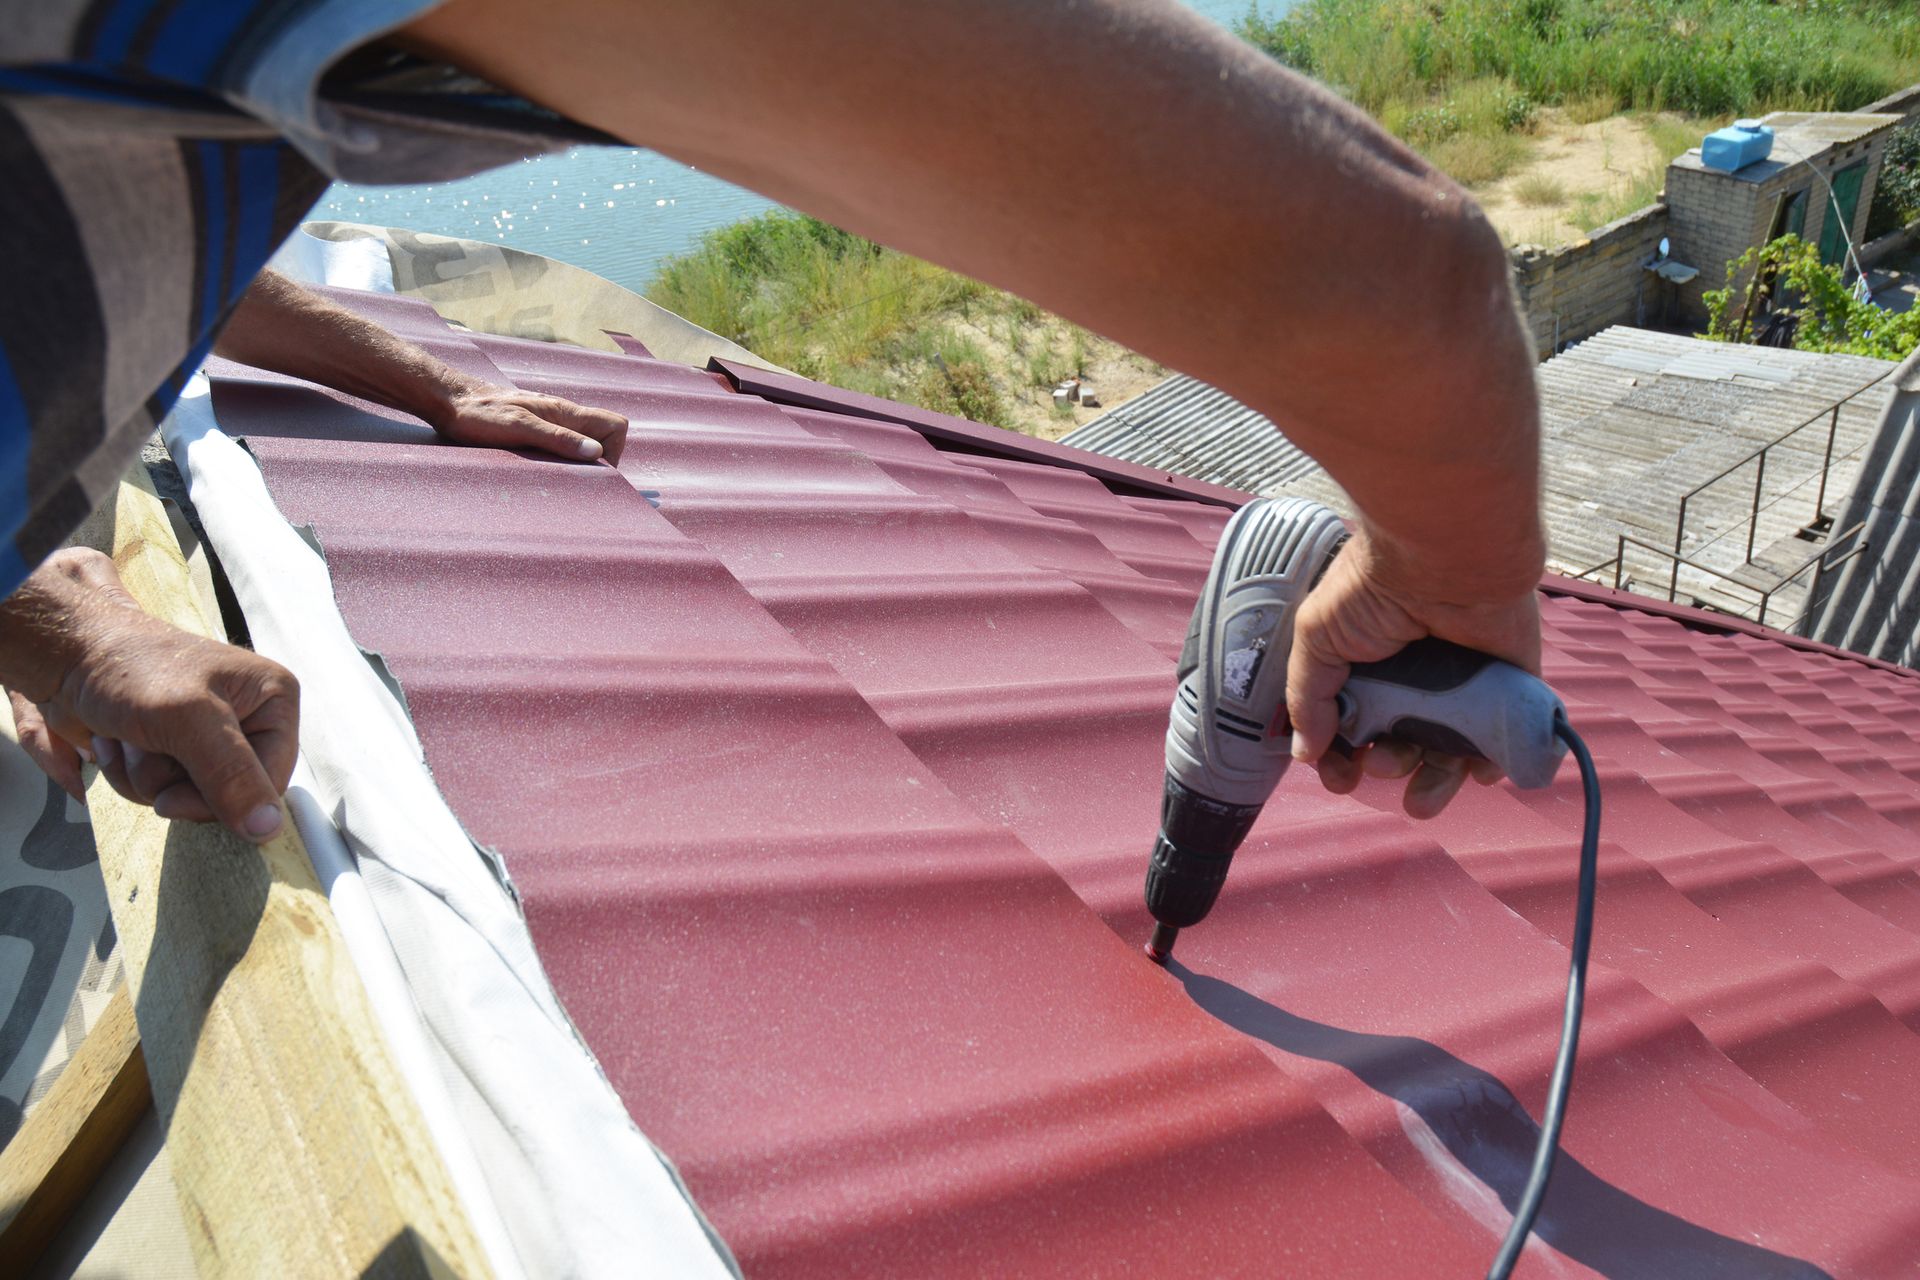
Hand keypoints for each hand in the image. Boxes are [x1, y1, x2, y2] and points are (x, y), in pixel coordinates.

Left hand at [3, 548, 299, 841]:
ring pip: (187, 798)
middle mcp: (248, 720)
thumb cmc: (130, 667)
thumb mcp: (188, 718)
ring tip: (128, 735)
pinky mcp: (174, 750)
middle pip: (227, 796)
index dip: (223, 801)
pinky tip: (117, 740)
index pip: (270, 783)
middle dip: (173, 782)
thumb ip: (231, 773)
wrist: (65, 654)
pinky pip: (160, 792)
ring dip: (144, 777)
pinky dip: (128, 774)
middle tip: (147, 744)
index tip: (172, 796)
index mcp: (273, 701)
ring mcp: (208, 739)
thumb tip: (269, 828)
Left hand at [434, 387, 628, 464]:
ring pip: (582, 443)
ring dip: (577, 463)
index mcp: (563, 411)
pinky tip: (539, 471)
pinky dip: (559, 461)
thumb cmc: (478, 413)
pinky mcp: (533, 429)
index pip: (615, 425)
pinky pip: (561, 445)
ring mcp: (548, 421)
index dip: (613, 451)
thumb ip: (558, 439)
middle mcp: (561, 415)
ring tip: (555, 478)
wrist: (448, 400)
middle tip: (573, 480)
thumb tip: (596, 454)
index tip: (592, 472)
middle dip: (598, 462)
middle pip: (603, 437)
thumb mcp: (518, 427)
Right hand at [1285, 524, 1541, 818]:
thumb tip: (1304, 752)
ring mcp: (1462, 684)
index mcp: (1368, 664)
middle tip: (1382, 767)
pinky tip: (1476, 773)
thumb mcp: (1317, 638)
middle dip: (1389, 767)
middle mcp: (1414, 678)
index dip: (1343, 757)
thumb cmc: (1372, 590)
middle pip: (1402, 744)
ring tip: (1421, 798)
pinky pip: (1502, 739)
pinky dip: (1492, 764)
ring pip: (1449, 751)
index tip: (1340, 777)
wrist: (1443, 561)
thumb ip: (1307, 698)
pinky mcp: (1507, 686)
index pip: (1352, 726)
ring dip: (1435, 782)